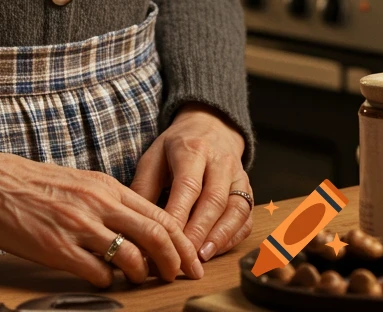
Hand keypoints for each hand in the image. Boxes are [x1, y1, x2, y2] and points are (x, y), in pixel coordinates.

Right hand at [0, 144, 204, 287]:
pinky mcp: (59, 248)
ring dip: (141, 275)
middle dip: (175, 262)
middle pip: (157, 235)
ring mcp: (79, 225)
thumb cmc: (30, 183)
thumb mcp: (78, 183)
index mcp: (104, 185)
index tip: (190, 259)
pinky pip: (99, 275)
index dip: (181, 241)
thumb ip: (107, 203)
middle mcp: (97, 202)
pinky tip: (101, 280)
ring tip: (138, 281)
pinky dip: (107, 283)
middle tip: (178, 277)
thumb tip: (137, 231)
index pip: (159, 213)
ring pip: (133, 258)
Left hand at [129, 102, 252, 262]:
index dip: (179, 214)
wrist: (211, 126)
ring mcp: (238, 175)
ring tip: (201, 257)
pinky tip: (217, 250)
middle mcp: (220, 161)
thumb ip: (145, 185)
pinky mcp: (247, 189)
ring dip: (219, 237)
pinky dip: (233, 236)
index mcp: (193, 149)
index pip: (188, 185)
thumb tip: (136, 220)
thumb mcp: (155, 155)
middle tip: (184, 256)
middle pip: (214, 199)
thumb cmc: (177, 146)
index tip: (166, 238)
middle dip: (199, 231)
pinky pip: (246, 217)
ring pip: (235, 209)